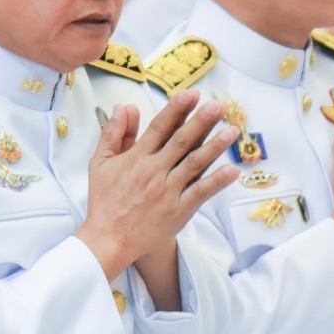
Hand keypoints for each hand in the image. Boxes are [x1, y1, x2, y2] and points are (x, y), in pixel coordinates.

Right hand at [77, 93, 240, 280]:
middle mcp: (154, 172)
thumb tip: (125, 106)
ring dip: (215, 146)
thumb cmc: (104, 200)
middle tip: (219, 105)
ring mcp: (168, 192)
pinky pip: (200, 193)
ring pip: (194, 164)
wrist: (108, 239)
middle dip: (201, 121)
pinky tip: (232, 170)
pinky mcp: (178, 211)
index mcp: (136, 158)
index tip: (191, 94)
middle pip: (181, 141)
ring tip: (232, 131)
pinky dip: (217, 181)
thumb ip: (114, 133)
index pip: (159, 127)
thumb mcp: (101, 163)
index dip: (176, 109)